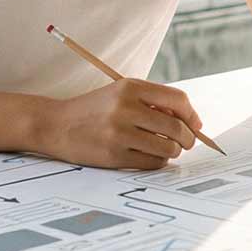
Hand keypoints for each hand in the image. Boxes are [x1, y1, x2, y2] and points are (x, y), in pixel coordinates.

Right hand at [35, 77, 200, 169]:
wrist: (56, 124)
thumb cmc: (94, 110)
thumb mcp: (120, 93)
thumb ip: (152, 102)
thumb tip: (190, 122)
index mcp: (130, 87)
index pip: (178, 99)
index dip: (192, 114)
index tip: (195, 125)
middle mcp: (125, 108)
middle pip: (176, 127)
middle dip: (188, 138)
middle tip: (185, 143)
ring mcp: (119, 133)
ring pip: (167, 147)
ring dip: (173, 152)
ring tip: (166, 150)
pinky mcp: (114, 155)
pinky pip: (152, 162)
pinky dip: (158, 162)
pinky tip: (151, 156)